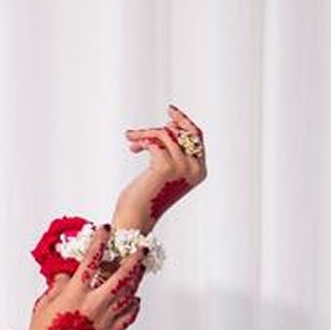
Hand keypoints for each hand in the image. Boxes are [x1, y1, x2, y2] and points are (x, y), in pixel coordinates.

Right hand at [26, 225, 144, 329]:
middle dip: (134, 260)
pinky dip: (133, 306)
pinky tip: (135, 300)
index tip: (105, 229)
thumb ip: (58, 287)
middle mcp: (94, 303)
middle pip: (121, 276)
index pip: (91, 260)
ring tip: (140, 270)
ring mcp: (105, 319)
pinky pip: (128, 316)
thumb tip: (67, 276)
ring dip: (136, 280)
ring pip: (129, 294)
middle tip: (142, 249)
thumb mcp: (43, 306)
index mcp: (75, 293)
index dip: (99, 242)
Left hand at [115, 103, 206, 230]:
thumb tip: (169, 126)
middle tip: (150, 123)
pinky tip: (132, 147)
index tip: (171, 112)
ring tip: (132, 140)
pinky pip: (154, 141)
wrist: (135, 217)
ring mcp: (182, 167)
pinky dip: (141, 140)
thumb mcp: (164, 171)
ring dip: (145, 134)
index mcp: (199, 171)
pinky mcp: (165, 166)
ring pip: (166, 134)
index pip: (197, 138)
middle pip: (184, 132)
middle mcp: (194, 169)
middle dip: (167, 124)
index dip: (184, 122)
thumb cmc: (146, 196)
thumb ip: (172, 152)